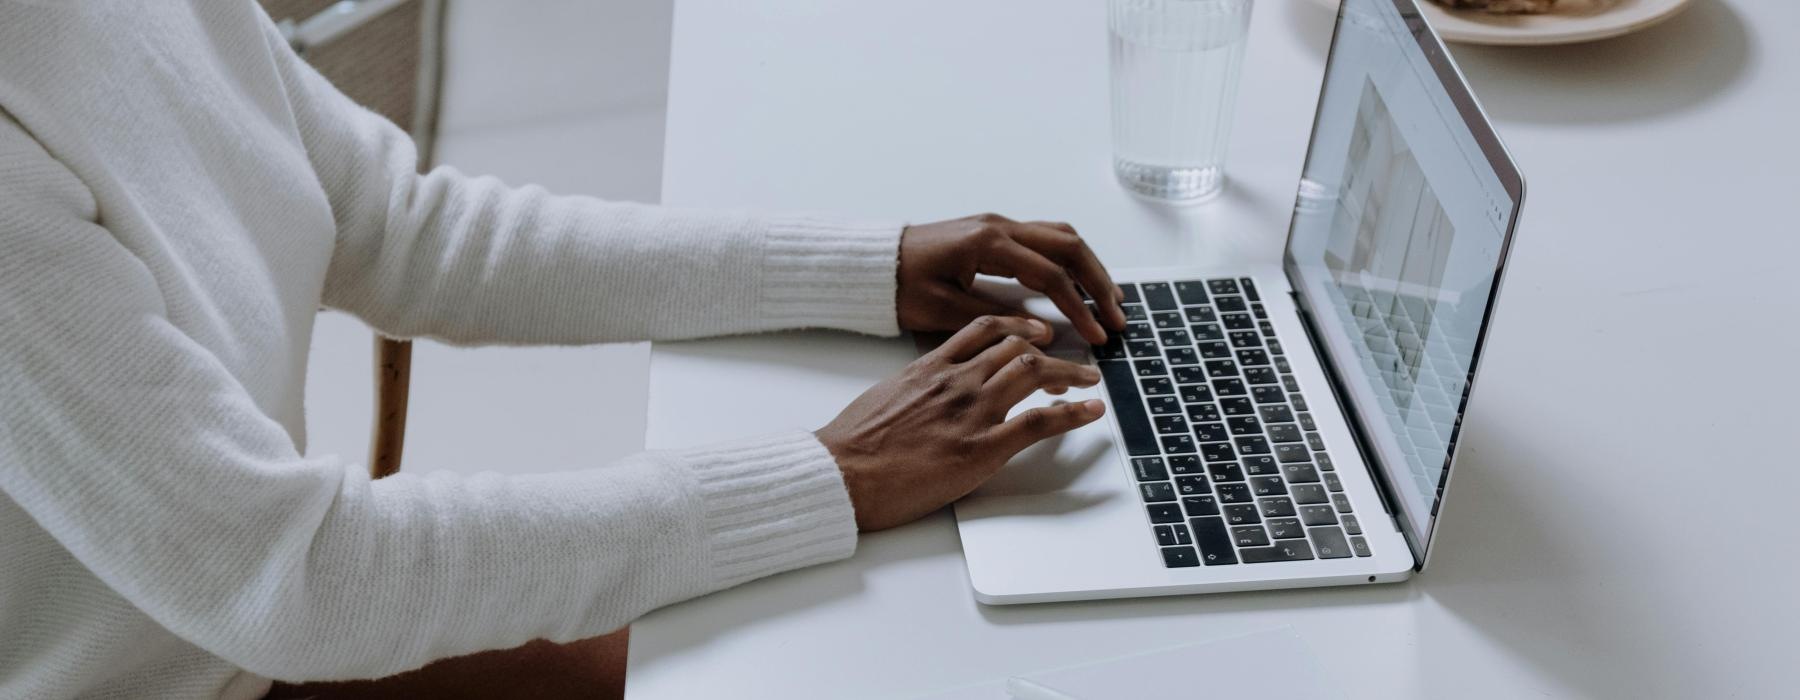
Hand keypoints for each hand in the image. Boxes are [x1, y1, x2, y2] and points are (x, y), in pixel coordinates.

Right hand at [816, 316, 1105, 530]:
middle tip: (1070, 362)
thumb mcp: (884, 397)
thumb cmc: (853, 444)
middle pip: (1017, 348)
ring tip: (1089, 379)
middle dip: (1050, 351)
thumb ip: (915, 388)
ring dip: (1070, 374)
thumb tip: (927, 393)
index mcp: (930, 366)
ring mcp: (972, 411)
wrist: (842, 472)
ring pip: (1034, 373)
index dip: (1017, 328)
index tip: (1033, 333)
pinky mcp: (982, 448)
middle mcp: (956, 380)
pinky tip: (1091, 411)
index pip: (984, 330)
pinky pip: (1039, 422)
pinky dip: (1073, 413)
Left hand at [897, 214, 1127, 345]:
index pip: (1051, 275)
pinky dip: (1069, 259)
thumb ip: (995, 318)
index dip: (1079, 307)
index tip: (1097, 335)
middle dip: (1099, 282)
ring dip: (1090, 266)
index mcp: (988, 244)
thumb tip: (1043, 332)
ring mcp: (998, 225)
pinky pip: (1045, 238)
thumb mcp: (942, 310)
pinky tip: (1079, 282)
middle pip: (1068, 246)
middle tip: (1117, 316)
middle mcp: (999, 226)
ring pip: (1061, 236)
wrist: (874, 264)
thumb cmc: (900, 287)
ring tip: (1110, 299)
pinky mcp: (995, 232)